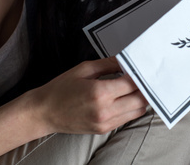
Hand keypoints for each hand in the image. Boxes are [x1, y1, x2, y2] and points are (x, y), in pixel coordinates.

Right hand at [33, 57, 147, 135]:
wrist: (45, 112)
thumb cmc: (62, 87)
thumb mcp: (84, 69)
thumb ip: (108, 63)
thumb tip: (125, 60)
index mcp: (100, 92)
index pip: (132, 84)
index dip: (139, 74)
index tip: (141, 67)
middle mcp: (105, 110)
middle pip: (140, 100)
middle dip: (144, 87)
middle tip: (142, 76)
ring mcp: (105, 123)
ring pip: (137, 111)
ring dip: (140, 99)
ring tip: (134, 87)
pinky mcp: (103, 130)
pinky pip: (127, 118)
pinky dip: (131, 108)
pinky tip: (125, 97)